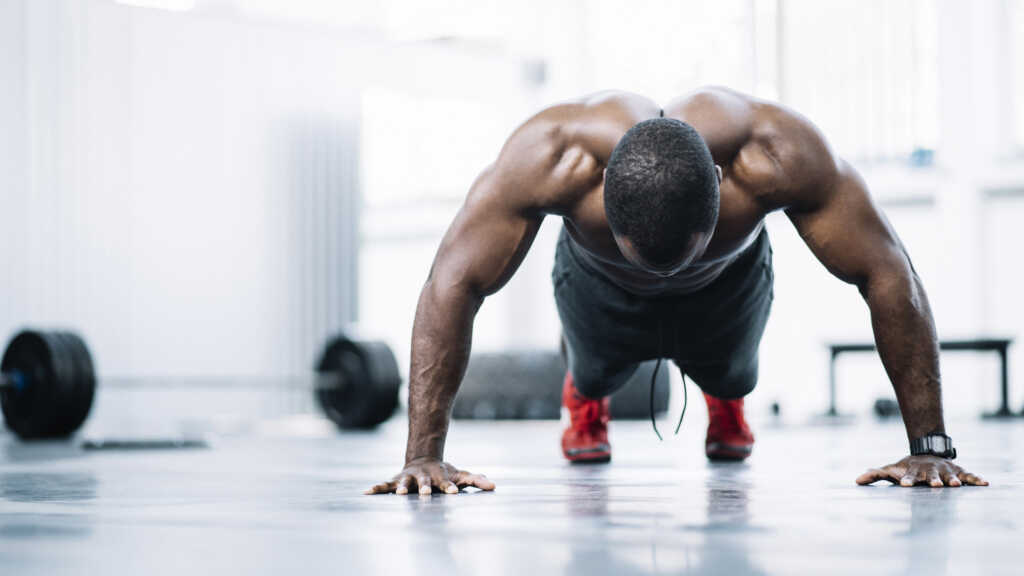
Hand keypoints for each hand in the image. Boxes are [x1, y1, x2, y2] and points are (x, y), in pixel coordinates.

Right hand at [364, 457, 495, 494]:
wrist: (423, 459)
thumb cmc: (444, 472)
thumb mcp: (461, 475)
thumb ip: (476, 480)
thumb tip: (494, 486)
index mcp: (438, 477)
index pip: (446, 483)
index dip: (450, 487)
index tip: (454, 493)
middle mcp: (422, 477)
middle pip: (424, 483)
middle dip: (424, 488)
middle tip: (426, 494)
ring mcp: (408, 478)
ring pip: (404, 482)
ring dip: (401, 487)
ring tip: (400, 493)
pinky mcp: (396, 481)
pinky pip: (385, 485)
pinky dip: (377, 488)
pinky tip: (367, 492)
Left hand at [856, 455, 987, 486]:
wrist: (926, 453)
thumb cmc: (906, 467)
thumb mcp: (891, 470)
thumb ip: (875, 475)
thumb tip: (856, 480)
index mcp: (913, 472)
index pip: (908, 476)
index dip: (906, 480)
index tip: (904, 485)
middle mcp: (929, 471)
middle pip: (930, 476)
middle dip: (932, 480)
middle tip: (934, 485)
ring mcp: (944, 470)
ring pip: (949, 475)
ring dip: (952, 480)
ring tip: (956, 485)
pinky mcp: (958, 472)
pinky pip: (969, 475)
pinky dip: (976, 479)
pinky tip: (985, 483)